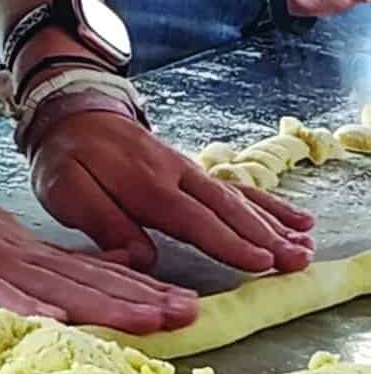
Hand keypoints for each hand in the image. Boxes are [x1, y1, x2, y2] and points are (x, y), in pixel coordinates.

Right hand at [0, 107, 202, 332]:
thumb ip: (26, 269)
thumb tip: (76, 284)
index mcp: (23, 252)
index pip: (91, 271)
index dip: (139, 289)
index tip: (185, 304)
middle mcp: (17, 255)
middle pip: (88, 279)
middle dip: (143, 298)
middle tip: (194, 313)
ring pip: (58, 286)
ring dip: (109, 303)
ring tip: (154, 318)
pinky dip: (29, 306)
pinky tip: (60, 319)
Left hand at [28, 108, 315, 272]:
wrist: (70, 112)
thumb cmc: (67, 159)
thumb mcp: (67, 192)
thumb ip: (105, 222)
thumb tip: (143, 258)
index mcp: (144, 185)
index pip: (193, 219)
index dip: (227, 243)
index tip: (260, 262)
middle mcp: (175, 174)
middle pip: (227, 208)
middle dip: (264, 236)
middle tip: (297, 261)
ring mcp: (189, 169)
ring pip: (238, 196)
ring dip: (273, 221)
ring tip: (306, 243)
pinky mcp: (194, 170)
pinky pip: (236, 186)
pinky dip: (267, 202)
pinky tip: (295, 218)